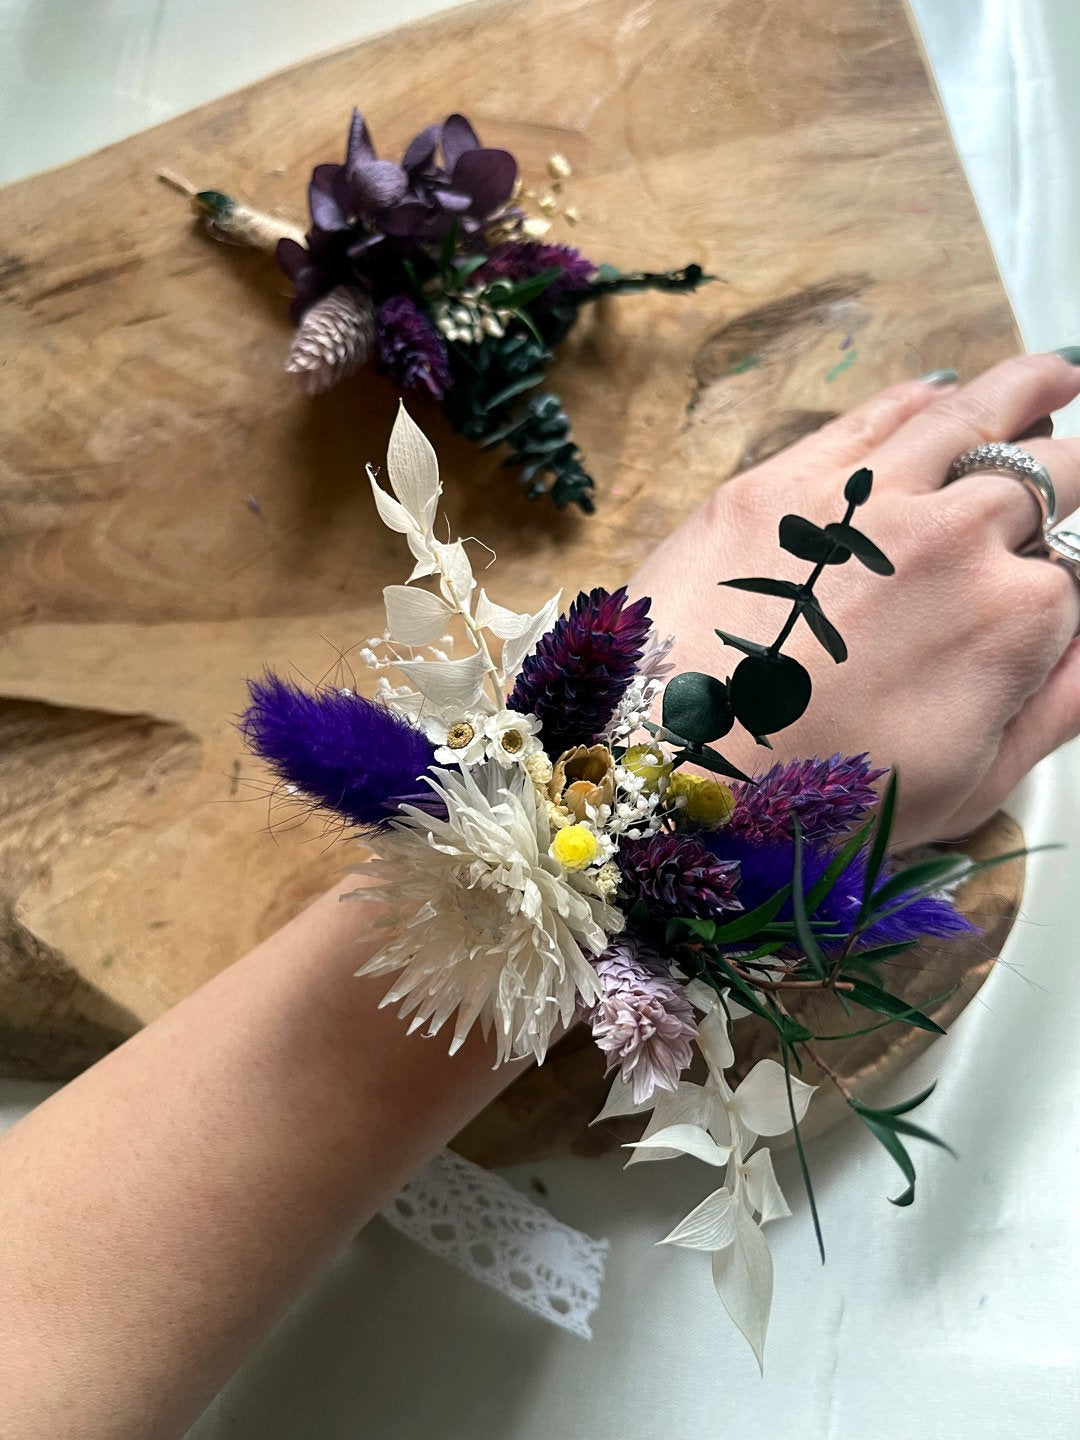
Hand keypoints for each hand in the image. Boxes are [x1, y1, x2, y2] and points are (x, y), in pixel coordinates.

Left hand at [631, 353, 1079, 846]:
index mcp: (1015, 617)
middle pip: (1045, 478)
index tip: (1042, 597)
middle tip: (1074, 470)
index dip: (1056, 592)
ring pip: (976, 416)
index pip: (1072, 577)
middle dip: (1070, 474)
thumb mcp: (969, 786)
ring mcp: (868, 498)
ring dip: (1029, 389)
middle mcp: (957, 536)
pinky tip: (944, 389)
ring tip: (1058, 374)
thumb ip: (1060, 704)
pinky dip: (923, 397)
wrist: (670, 769)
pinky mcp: (782, 482)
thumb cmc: (818, 800)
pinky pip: (876, 416)